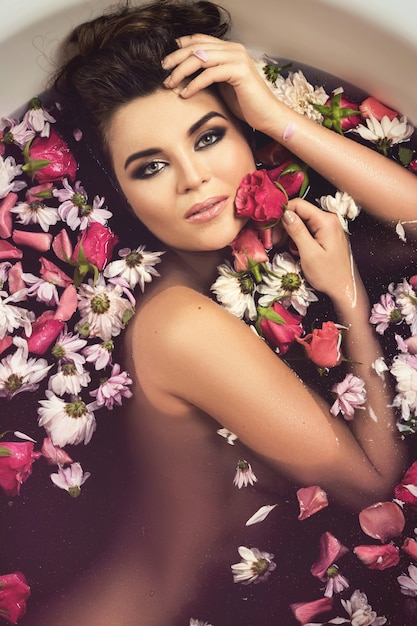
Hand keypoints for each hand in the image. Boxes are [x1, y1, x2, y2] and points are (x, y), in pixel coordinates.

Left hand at [162, 34, 279, 132]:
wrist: (266, 116)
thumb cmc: (245, 105)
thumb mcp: (222, 86)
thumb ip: (208, 75)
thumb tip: (185, 74)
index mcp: (229, 50)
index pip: (200, 40)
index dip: (181, 46)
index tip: (166, 61)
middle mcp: (234, 49)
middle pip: (197, 47)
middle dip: (176, 59)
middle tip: (163, 71)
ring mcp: (237, 58)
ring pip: (200, 58)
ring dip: (181, 71)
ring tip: (169, 84)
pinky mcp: (239, 71)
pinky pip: (209, 74)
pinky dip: (194, 84)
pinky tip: (184, 94)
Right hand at [281, 198, 358, 306]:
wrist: (344, 289)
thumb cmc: (329, 275)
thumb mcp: (309, 253)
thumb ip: (297, 231)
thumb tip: (285, 214)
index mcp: (326, 221)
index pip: (299, 204)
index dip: (282, 213)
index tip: (271, 226)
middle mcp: (329, 220)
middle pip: (299, 212)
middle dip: (284, 224)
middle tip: (274, 239)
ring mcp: (328, 227)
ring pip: (302, 221)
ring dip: (289, 232)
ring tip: (282, 246)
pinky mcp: (326, 235)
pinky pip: (308, 230)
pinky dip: (297, 237)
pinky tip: (294, 248)